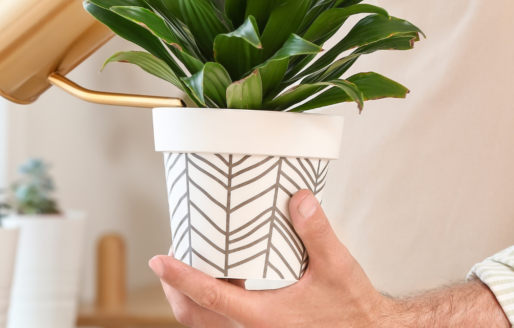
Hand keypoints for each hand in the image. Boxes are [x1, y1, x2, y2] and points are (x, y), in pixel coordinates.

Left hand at [149, 190, 510, 327]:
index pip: (211, 295)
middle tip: (170, 258)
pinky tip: (222, 276)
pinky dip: (211, 301)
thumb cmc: (353, 308)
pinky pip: (223, 321)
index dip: (182, 277)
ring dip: (192, 296)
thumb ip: (316, 231)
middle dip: (176, 289)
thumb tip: (298, 199)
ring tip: (190, 264)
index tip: (160, 260)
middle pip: (196, 315)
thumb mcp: (337, 266)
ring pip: (207, 322)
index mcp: (264, 316)